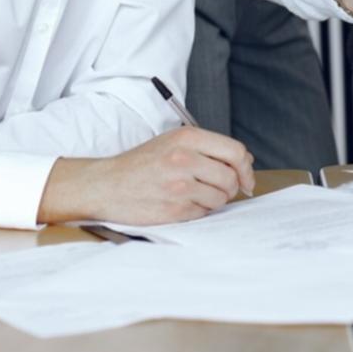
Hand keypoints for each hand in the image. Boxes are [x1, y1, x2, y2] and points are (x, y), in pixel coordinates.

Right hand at [37, 127, 255, 225]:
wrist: (106, 185)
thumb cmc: (141, 164)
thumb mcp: (173, 143)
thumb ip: (208, 148)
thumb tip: (245, 161)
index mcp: (187, 138)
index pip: (235, 152)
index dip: (245, 168)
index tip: (246, 178)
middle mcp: (184, 159)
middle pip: (231, 178)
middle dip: (230, 186)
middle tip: (216, 188)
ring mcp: (179, 186)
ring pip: (220, 198)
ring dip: (213, 200)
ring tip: (193, 194)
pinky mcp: (174, 209)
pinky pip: (204, 213)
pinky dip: (198, 211)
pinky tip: (182, 203)